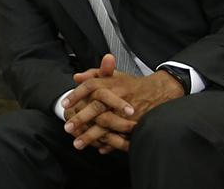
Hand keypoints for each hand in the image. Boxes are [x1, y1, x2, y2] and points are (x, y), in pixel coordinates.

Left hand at [63, 57, 184, 150]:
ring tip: (77, 144)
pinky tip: (99, 149)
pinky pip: (120, 136)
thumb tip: (76, 77)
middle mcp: (118, 97)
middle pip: (96, 107)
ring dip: (90, 135)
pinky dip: (110, 144)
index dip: (76, 95)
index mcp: (111, 83)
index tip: (64, 104)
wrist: (159, 92)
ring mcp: (126, 112)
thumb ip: (94, 74)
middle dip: (80, 119)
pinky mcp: (135, 124)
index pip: (90, 86)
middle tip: (67, 127)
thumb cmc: (131, 85)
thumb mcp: (114, 75)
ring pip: (106, 125)